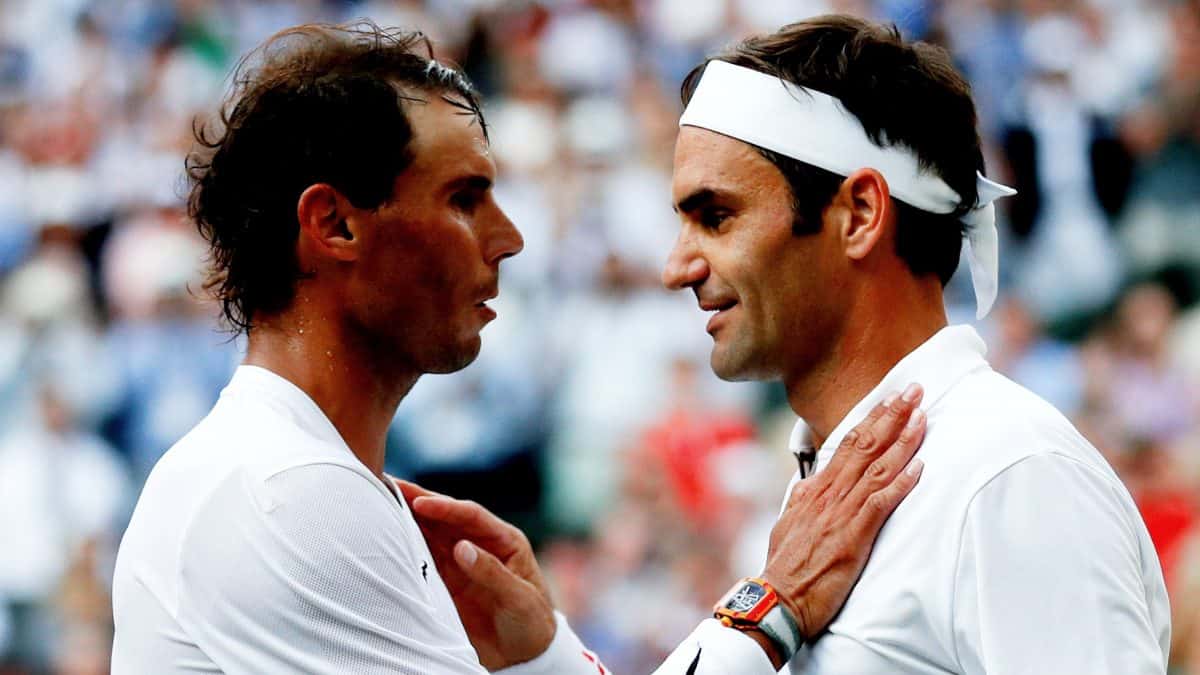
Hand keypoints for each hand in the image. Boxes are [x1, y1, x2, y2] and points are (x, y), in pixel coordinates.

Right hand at [395, 480, 555, 670]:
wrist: (524, 655)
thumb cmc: (531, 622)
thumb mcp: (519, 597)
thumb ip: (492, 572)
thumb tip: (461, 548)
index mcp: (504, 541)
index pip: (471, 515)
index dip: (445, 507)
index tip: (420, 502)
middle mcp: (479, 545)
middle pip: (445, 518)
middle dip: (418, 501)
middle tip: (388, 485)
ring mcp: (460, 563)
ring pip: (430, 535)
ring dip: (407, 520)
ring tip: (379, 504)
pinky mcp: (445, 583)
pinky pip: (422, 560)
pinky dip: (404, 549)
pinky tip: (385, 539)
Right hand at [763, 384, 926, 650]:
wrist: (777, 598)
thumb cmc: (785, 567)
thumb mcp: (788, 523)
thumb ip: (802, 500)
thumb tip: (809, 483)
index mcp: (815, 489)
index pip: (848, 444)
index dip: (873, 419)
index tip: (890, 398)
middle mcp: (829, 494)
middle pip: (865, 445)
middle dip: (892, 415)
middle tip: (914, 390)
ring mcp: (840, 513)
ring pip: (876, 468)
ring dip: (902, 440)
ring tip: (922, 416)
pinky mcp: (852, 536)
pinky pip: (880, 503)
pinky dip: (901, 483)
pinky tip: (919, 468)